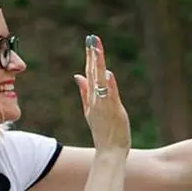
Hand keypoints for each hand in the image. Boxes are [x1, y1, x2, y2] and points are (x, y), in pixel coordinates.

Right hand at [73, 35, 130, 152]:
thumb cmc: (103, 133)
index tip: (90, 42)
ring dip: (99, 64)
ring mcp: (104, 105)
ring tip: (97, 47)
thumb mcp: (90, 111)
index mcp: (91, 99)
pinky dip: (109, 85)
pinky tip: (108, 73)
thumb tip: (78, 75)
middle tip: (92, 38)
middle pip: (93, 73)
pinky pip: (111, 95)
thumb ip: (84, 93)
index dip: (90, 57)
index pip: (89, 74)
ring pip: (100, 80)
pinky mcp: (114, 111)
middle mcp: (95, 100)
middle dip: (93, 55)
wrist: (109, 152)